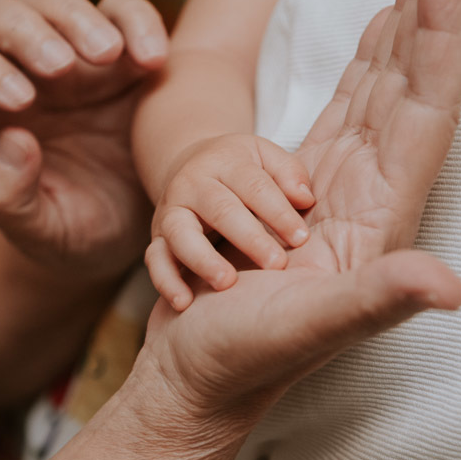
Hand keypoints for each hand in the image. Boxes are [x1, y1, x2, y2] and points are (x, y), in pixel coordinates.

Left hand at [0, 0, 168, 278]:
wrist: (142, 231)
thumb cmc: (79, 235)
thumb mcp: (42, 234)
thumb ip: (11, 199)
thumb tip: (11, 140)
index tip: (22, 102)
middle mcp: (16, 73)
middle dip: (20, 30)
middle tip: (63, 67)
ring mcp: (69, 57)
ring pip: (47, 0)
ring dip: (75, 17)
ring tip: (111, 58)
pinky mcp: (122, 52)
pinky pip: (121, 8)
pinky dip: (137, 20)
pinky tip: (153, 61)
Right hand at [142, 0, 460, 414]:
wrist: (199, 378)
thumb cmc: (244, 361)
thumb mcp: (305, 331)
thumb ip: (374, 302)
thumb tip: (448, 286)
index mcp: (377, 220)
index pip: (424, 114)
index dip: (440, 38)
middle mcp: (367, 201)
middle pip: (408, 94)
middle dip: (426, 20)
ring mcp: (336, 195)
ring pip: (378, 102)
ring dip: (398, 44)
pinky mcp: (302, 196)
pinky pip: (342, 121)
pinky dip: (360, 78)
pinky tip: (369, 55)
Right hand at [146, 134, 314, 310]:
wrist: (187, 165)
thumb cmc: (239, 168)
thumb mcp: (265, 156)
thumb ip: (289, 173)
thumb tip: (305, 198)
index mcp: (224, 162)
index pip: (254, 186)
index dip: (278, 213)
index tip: (302, 239)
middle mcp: (192, 184)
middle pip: (220, 209)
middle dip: (249, 238)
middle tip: (277, 265)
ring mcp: (171, 211)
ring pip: (182, 234)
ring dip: (203, 260)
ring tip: (228, 283)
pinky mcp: (157, 237)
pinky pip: (155, 259)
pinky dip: (166, 281)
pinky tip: (183, 303)